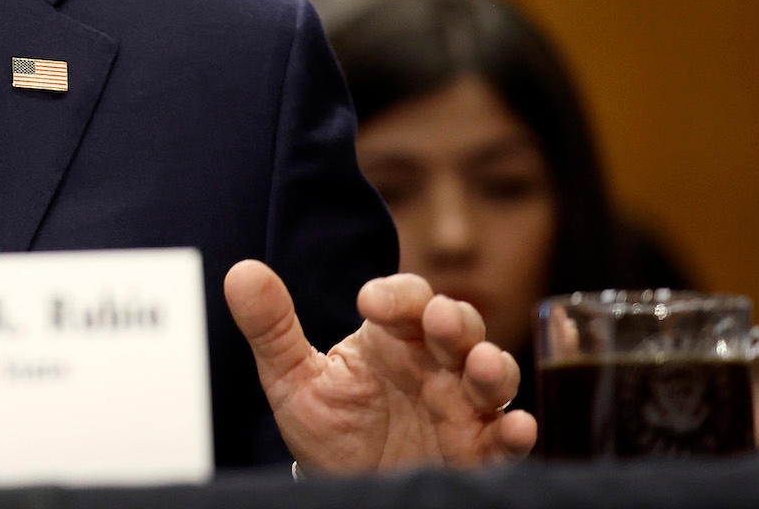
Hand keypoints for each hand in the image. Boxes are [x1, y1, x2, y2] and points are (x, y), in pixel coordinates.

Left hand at [226, 260, 536, 472]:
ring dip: (493, 368)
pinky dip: (517, 431)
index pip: (407, 299)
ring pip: (492, 376)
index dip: (396, 294)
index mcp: (393, 339)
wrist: (344, 485)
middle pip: (459, 327)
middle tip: (439, 321)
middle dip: (454, 321)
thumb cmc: (328, 427)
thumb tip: (241, 272)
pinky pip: (506, 438)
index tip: (370, 301)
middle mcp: (434, 365)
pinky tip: (516, 427)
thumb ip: (271, 328)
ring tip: (482, 366)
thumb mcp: (293, 379)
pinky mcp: (477, 449)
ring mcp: (460, 406)